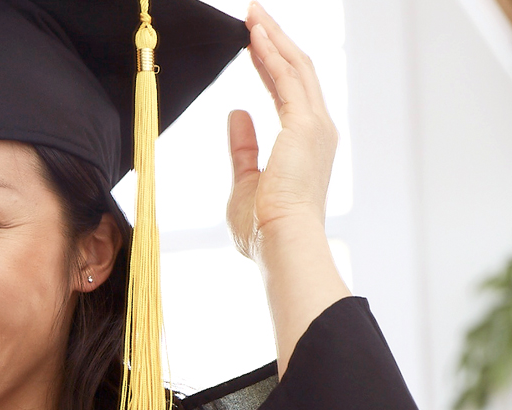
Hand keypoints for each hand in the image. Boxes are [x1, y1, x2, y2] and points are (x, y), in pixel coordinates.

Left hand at [227, 3, 337, 262]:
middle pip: (298, 70)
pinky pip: (287, 79)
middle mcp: (318, 130)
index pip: (289, 91)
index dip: (271, 63)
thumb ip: (243, 146)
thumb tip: (236, 112)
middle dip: (276, 39)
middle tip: (255, 13)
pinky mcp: (305, 125)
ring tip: (253, 13)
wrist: (280, 242)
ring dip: (273, 37)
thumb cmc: (263, 227)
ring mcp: (316, 126)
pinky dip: (271, 54)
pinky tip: (255, 35)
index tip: (254, 43)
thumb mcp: (245, 180)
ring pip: (296, 67)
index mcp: (306, 145)